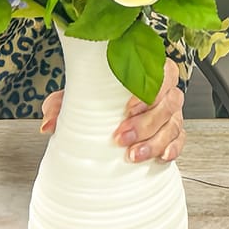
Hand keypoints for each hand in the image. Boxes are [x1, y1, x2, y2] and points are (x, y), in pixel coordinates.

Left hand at [39, 58, 186, 163]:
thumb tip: (48, 124)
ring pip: (175, 123)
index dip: (149, 90)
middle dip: (146, 122)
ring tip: (133, 155)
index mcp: (146, 70)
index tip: (128, 108)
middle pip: (169, 102)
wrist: (105, 116)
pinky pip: (180, 140)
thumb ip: (62, 105)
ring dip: (155, 140)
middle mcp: (163, 90)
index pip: (160, 71)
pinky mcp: (173, 133)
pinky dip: (173, 149)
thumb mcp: (79, 97)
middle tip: (122, 137)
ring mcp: (171, 112)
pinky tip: (159, 158)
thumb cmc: (97, 98)